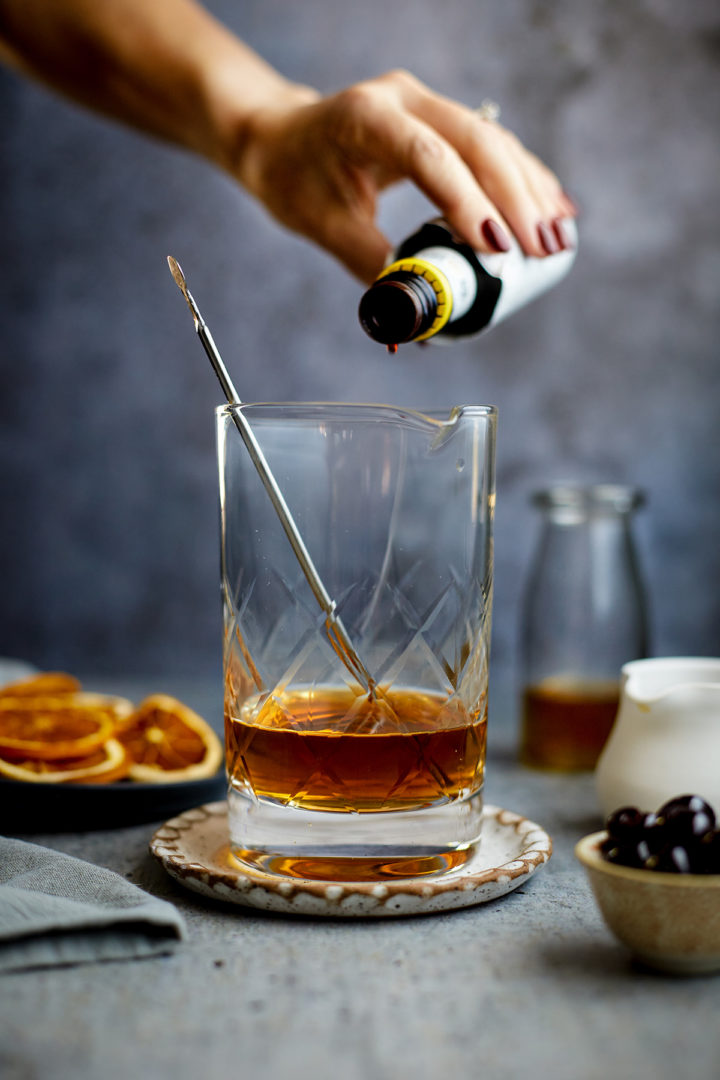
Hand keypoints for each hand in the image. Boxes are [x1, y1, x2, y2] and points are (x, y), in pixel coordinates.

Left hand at [231, 69, 576, 282]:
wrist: (282, 140)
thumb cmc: (295, 178)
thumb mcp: (321, 225)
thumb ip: (370, 264)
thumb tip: (414, 316)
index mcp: (365, 118)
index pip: (428, 156)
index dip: (467, 201)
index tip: (498, 247)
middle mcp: (402, 99)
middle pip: (476, 143)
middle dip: (516, 200)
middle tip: (541, 250)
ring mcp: (427, 104)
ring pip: (494, 142)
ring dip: (530, 191)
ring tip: (557, 240)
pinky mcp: (444, 119)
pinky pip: (494, 146)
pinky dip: (524, 179)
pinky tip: (554, 209)